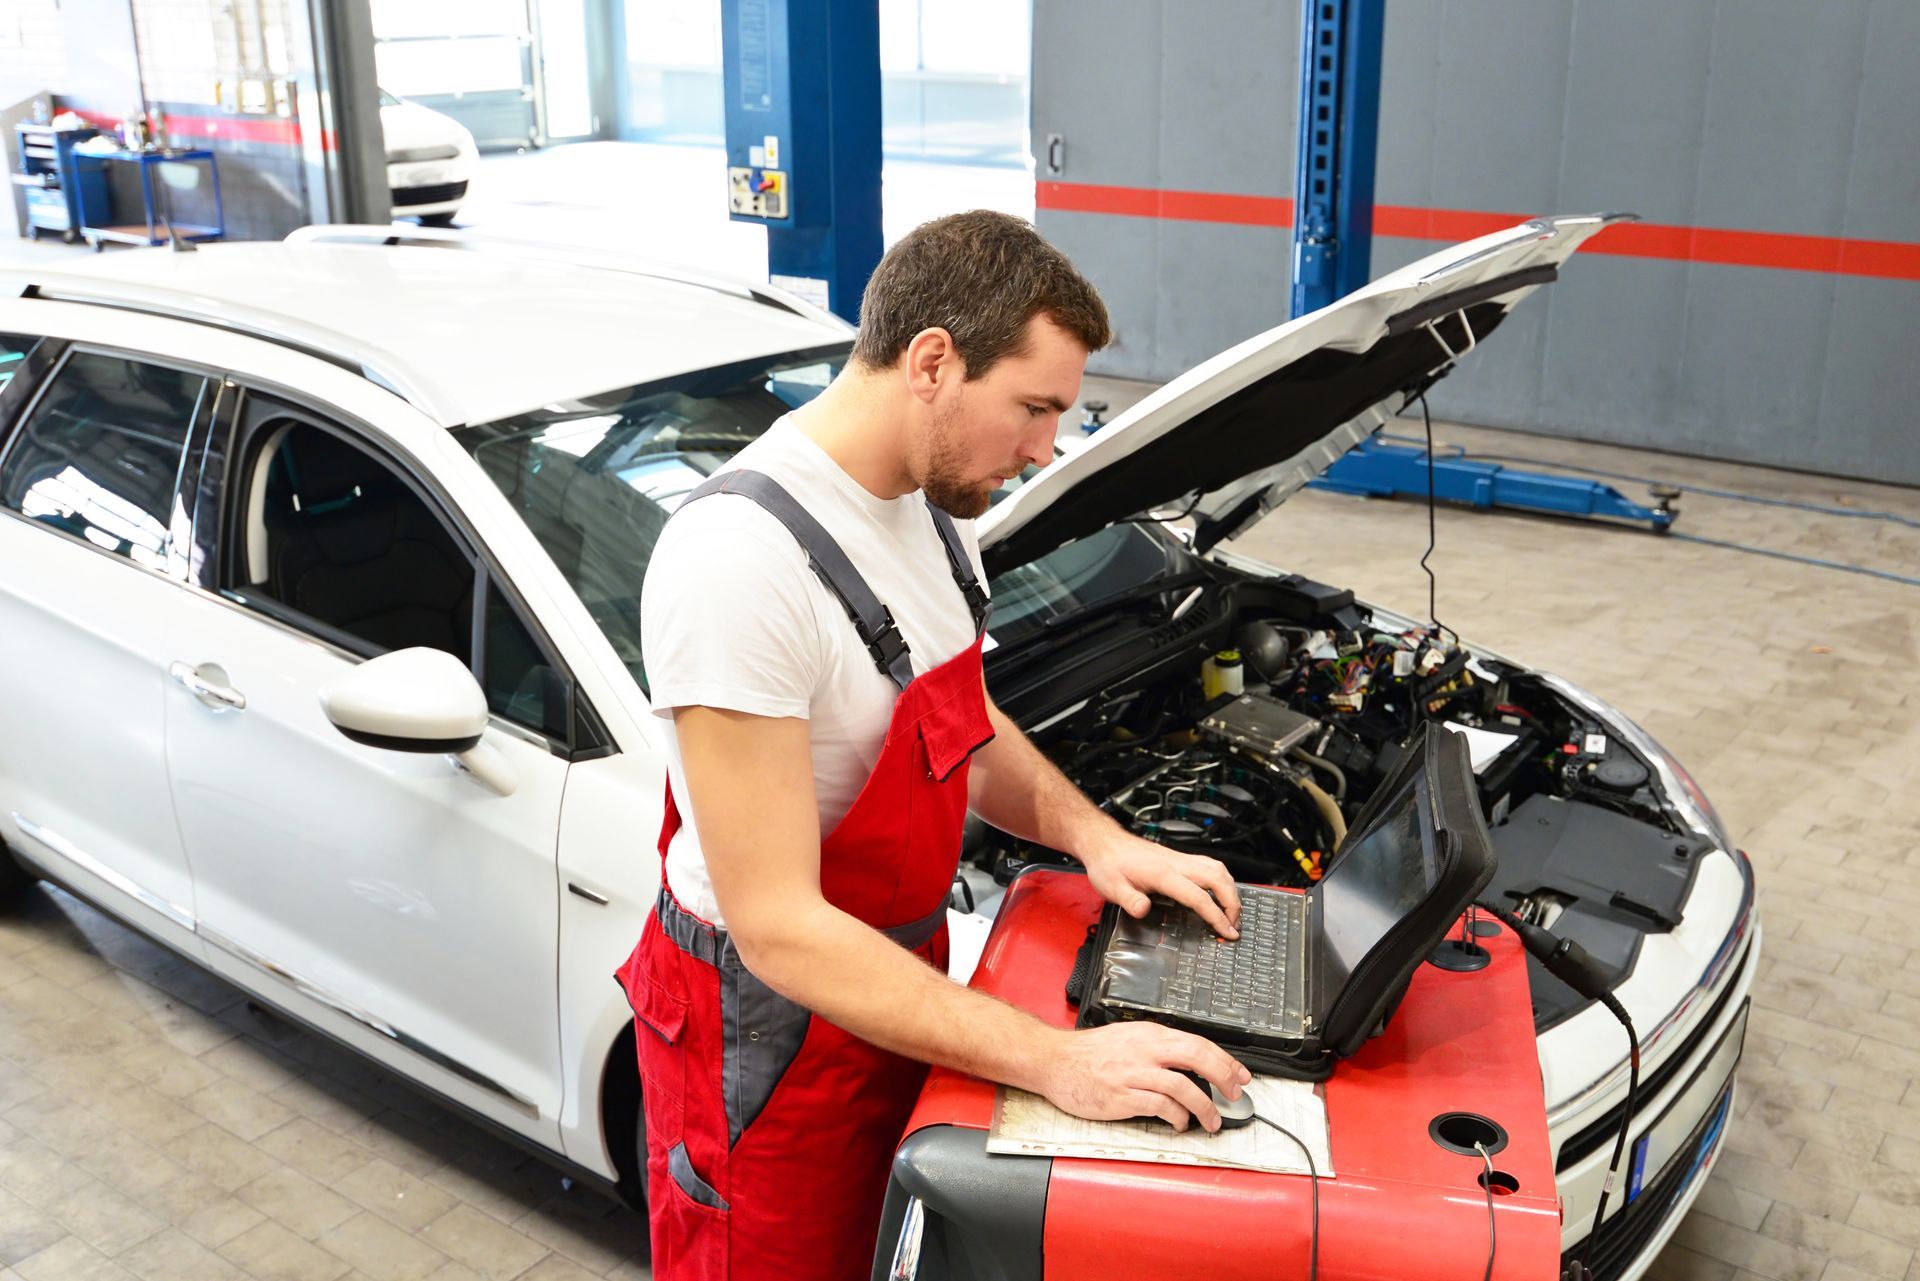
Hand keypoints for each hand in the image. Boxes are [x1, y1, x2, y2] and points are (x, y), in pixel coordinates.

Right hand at [1036, 1023, 1251, 1132]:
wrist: (1054, 1061)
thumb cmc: (1088, 1054)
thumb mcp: (1128, 1038)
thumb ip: (1157, 1048)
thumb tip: (1191, 1063)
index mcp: (1148, 1034)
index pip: (1197, 1042)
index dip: (1224, 1060)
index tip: (1239, 1075)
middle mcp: (1144, 1050)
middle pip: (1196, 1057)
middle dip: (1223, 1077)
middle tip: (1234, 1094)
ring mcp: (1133, 1073)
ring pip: (1182, 1086)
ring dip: (1204, 1107)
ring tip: (1211, 1120)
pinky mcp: (1122, 1096)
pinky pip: (1160, 1107)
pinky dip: (1177, 1117)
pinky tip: (1180, 1123)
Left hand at [1081, 831, 1241, 938]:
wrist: (1104, 842)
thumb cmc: (1108, 865)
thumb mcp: (1111, 887)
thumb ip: (1129, 900)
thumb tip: (1143, 910)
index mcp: (1163, 873)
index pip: (1198, 896)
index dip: (1216, 916)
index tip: (1227, 932)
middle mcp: (1176, 863)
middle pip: (1217, 879)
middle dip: (1233, 903)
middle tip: (1234, 925)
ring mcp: (1179, 858)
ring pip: (1217, 869)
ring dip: (1230, 890)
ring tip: (1232, 912)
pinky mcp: (1179, 858)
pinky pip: (1209, 865)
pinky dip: (1222, 879)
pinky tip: (1220, 890)